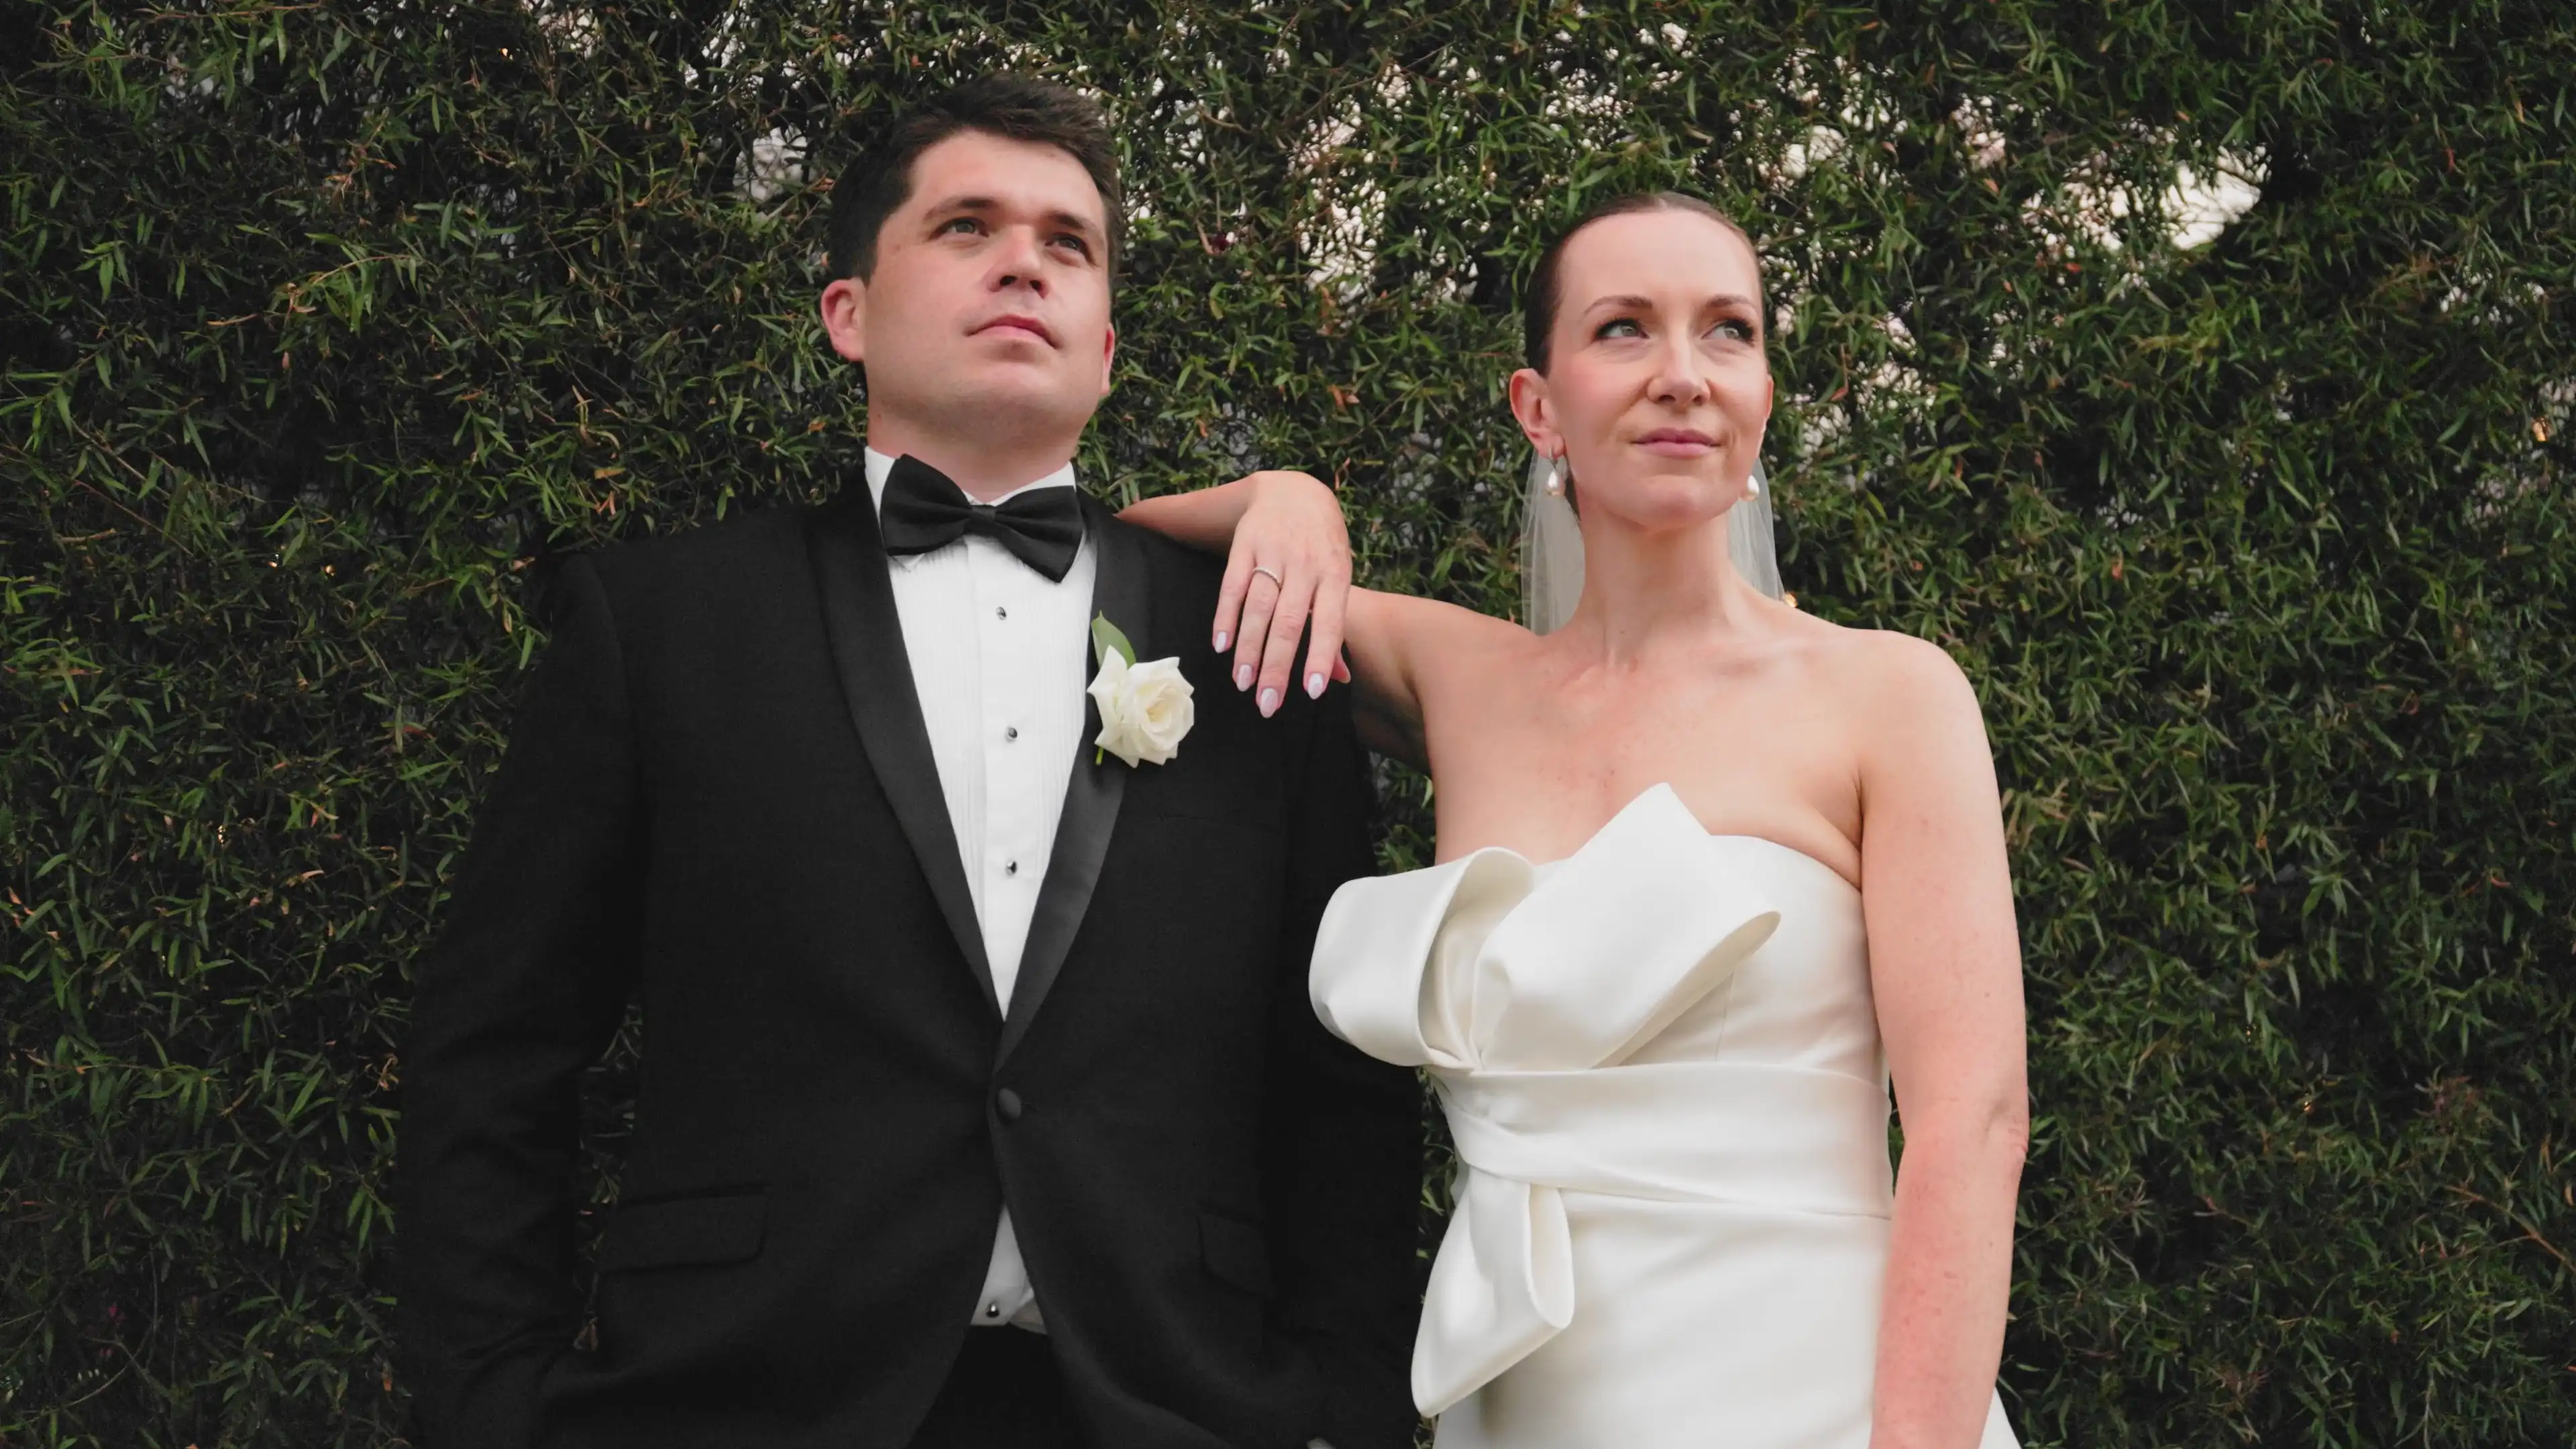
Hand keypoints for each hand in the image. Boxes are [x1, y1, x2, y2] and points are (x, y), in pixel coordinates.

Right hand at [1212, 470, 1352, 716]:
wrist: (1295, 491)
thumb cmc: (1322, 548)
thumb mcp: (1337, 579)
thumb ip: (1334, 629)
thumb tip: (1338, 679)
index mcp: (1334, 575)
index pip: (1329, 622)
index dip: (1319, 657)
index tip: (1310, 692)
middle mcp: (1305, 564)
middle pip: (1288, 621)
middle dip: (1276, 665)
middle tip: (1266, 704)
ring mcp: (1274, 552)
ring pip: (1259, 607)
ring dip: (1249, 648)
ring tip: (1242, 683)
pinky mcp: (1245, 544)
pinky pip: (1233, 585)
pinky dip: (1225, 616)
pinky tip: (1221, 645)